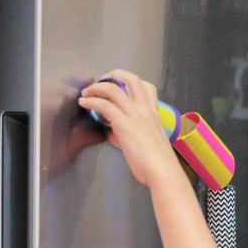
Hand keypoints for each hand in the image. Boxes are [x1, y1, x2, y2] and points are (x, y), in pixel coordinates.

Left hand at [78, 70, 179, 188]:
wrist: (163, 172)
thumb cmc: (158, 164)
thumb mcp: (147, 145)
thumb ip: (130, 137)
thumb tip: (116, 136)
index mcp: (154, 115)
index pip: (147, 88)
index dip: (131, 83)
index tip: (119, 86)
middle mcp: (145, 110)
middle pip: (131, 79)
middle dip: (113, 75)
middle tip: (101, 82)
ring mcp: (135, 115)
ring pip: (114, 89)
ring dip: (97, 87)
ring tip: (86, 93)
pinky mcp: (124, 124)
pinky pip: (104, 105)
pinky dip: (91, 101)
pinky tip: (84, 103)